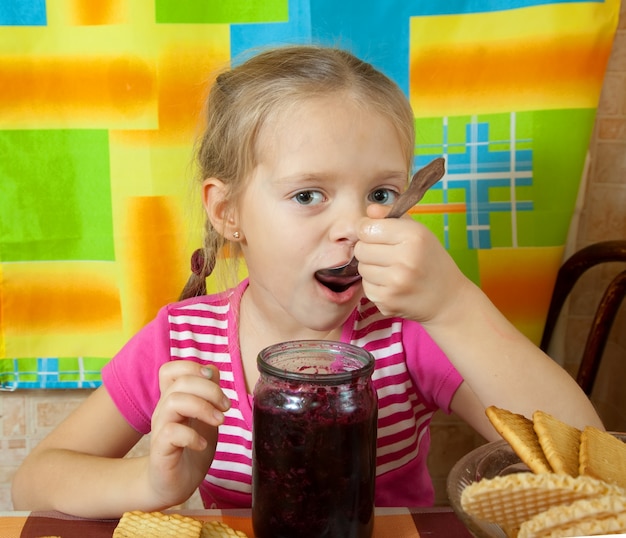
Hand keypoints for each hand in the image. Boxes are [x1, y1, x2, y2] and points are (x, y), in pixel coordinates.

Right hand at [147, 361, 230, 507]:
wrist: (175, 484)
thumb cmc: (191, 448)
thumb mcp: (206, 417)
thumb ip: (208, 394)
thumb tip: (213, 369)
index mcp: (174, 399)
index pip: (169, 370)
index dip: (192, 368)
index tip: (214, 380)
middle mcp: (164, 410)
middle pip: (180, 383)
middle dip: (210, 389)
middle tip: (226, 407)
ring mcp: (160, 429)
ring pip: (174, 402)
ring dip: (202, 408)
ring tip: (219, 422)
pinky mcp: (160, 450)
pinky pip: (171, 432)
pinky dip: (191, 436)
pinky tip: (202, 444)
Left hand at [355, 205, 467, 322]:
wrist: (448, 299)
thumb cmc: (431, 261)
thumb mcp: (418, 232)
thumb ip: (391, 217)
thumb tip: (369, 209)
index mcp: (413, 236)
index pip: (366, 228)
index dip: (366, 230)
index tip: (374, 233)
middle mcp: (405, 258)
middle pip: (360, 249)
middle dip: (368, 250)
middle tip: (385, 254)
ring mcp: (396, 282)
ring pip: (361, 269)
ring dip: (371, 269)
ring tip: (391, 270)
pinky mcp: (388, 301)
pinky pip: (366, 287)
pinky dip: (375, 286)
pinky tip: (392, 285)